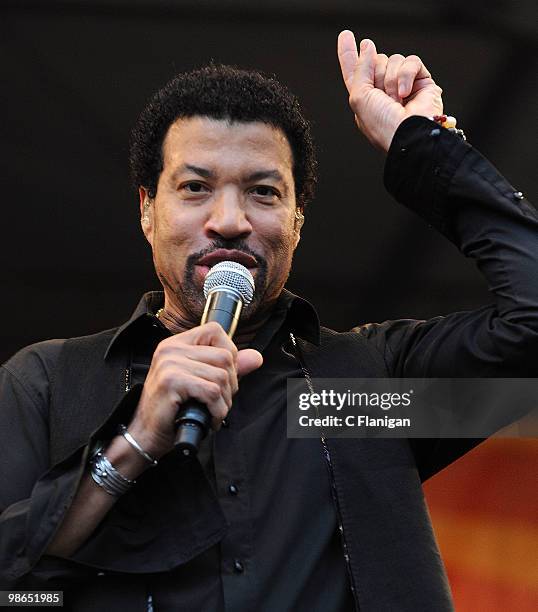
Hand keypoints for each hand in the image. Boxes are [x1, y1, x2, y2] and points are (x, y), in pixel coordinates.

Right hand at [128, 321, 262, 457]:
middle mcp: (171, 349)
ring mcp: (170, 364)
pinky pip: (212, 392)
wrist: (145, 434)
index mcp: (177, 344)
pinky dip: (217, 410)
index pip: (215, 330)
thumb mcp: (202, 382)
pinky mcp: (171, 381)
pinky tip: (210, 418)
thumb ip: (229, 367)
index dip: (229, 353)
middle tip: (218, 401)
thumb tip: (256, 357)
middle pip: (224, 356)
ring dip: (224, 401)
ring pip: (222, 376)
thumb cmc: (172, 409)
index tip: (223, 376)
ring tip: (213, 410)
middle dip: (231, 384)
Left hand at [337, 31, 442, 151]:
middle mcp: (383, 90)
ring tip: (396, 100)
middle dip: (377, 75)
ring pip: (393, 59)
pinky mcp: (421, 81)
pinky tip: (406, 93)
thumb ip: (360, 69)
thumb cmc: (382, 124)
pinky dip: (407, 75)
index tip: (346, 35)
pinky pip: (412, 61)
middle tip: (383, 98)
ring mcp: (402, 85)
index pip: (355, 70)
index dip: (349, 53)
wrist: (408, 135)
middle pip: (375, 60)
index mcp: (365, 97)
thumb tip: (367, 45)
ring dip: (391, 79)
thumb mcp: (359, 97)